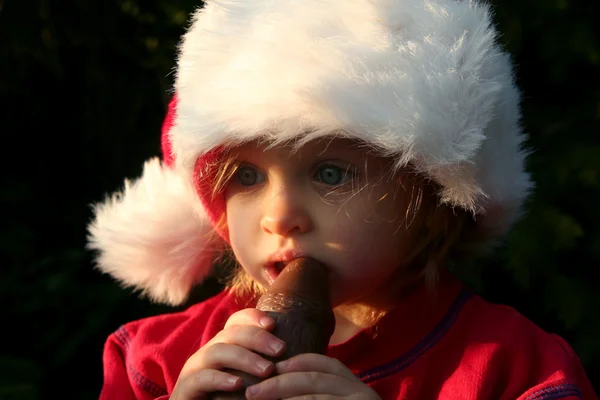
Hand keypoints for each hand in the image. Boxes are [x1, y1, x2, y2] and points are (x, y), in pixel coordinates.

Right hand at [170, 308, 286, 398]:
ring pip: (217, 351)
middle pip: (230, 333)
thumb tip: (294, 354)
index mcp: (225, 346)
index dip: (253, 317)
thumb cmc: (234, 399)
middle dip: (257, 338)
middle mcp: (209, 353)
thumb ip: (266, 365)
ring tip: (267, 370)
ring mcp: (195, 369)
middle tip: (281, 349)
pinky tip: (238, 384)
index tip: (274, 324)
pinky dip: (221, 379)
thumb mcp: (253, 379)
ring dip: (244, 358)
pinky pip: (201, 378)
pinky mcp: (186, 389)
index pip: (236, 321)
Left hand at [244, 353, 381, 398]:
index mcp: (354, 386)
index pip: (324, 364)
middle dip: (278, 383)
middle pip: (314, 378)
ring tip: (255, 399)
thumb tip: (275, 383)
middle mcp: (362, 392)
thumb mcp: (331, 399)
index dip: (295, 363)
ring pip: (314, 395)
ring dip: (282, 397)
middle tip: (251, 392)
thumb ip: (311, 392)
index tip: (270, 369)